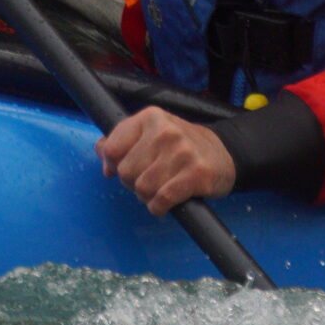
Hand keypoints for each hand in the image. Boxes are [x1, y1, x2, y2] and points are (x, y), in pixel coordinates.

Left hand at [97, 106, 236, 215]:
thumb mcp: (151, 132)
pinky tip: (164, 203)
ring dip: (147, 197)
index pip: (112, 148)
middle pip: (126, 172)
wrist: (223, 153)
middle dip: (132, 184)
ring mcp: (182, 152)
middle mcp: (165, 131)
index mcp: (150, 117)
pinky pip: (162, 199)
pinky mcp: (196, 174)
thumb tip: (101, 153)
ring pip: (142, 188)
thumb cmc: (180, 145)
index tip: (121, 169)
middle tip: (148, 181)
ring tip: (159, 190)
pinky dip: (158, 207)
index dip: (112, 165)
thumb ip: (122, 139)